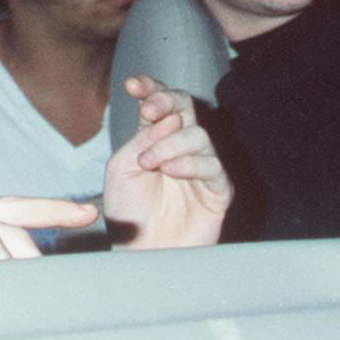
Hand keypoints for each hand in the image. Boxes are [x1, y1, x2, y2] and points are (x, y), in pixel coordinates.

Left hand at [102, 75, 232, 249]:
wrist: (138, 254)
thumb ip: (140, 140)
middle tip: (148, 111)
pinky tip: (170, 172)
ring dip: (170, 143)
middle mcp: (180, 147)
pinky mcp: (217, 190)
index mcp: (154, 138)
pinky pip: (212, 166)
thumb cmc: (128, 213)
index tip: (133, 85)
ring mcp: (201, 167)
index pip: (160, 103)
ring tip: (150, 164)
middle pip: (185, 107)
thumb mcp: (122, 169)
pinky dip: (189, 163)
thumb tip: (167, 117)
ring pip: (198, 135)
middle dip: (167, 101)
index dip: (151, 88)